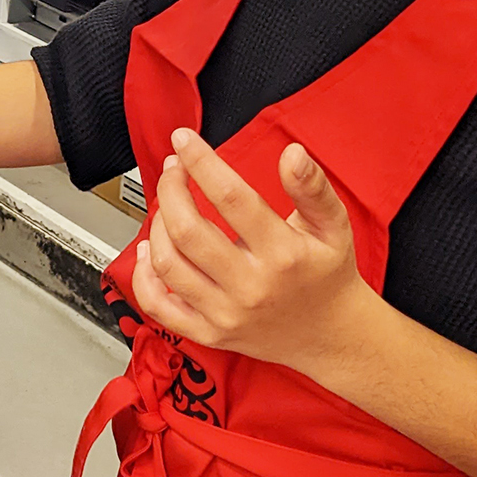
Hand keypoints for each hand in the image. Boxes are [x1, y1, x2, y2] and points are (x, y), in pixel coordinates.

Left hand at [130, 126, 371, 372]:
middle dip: (170, 188)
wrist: (333, 336)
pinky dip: (143, 277)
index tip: (183, 139)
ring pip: (168, 265)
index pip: (231, 197)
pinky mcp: (210, 334)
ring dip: (157, 225)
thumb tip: (293, 153)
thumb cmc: (328, 273)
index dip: (200, 161)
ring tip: (168, 205)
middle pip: (187, 230)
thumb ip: (312, 186)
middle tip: (173, 169)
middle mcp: (250, 286)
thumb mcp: (333, 225)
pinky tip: (149, 250)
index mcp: (283, 254)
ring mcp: (227, 314)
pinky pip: (160, 308)